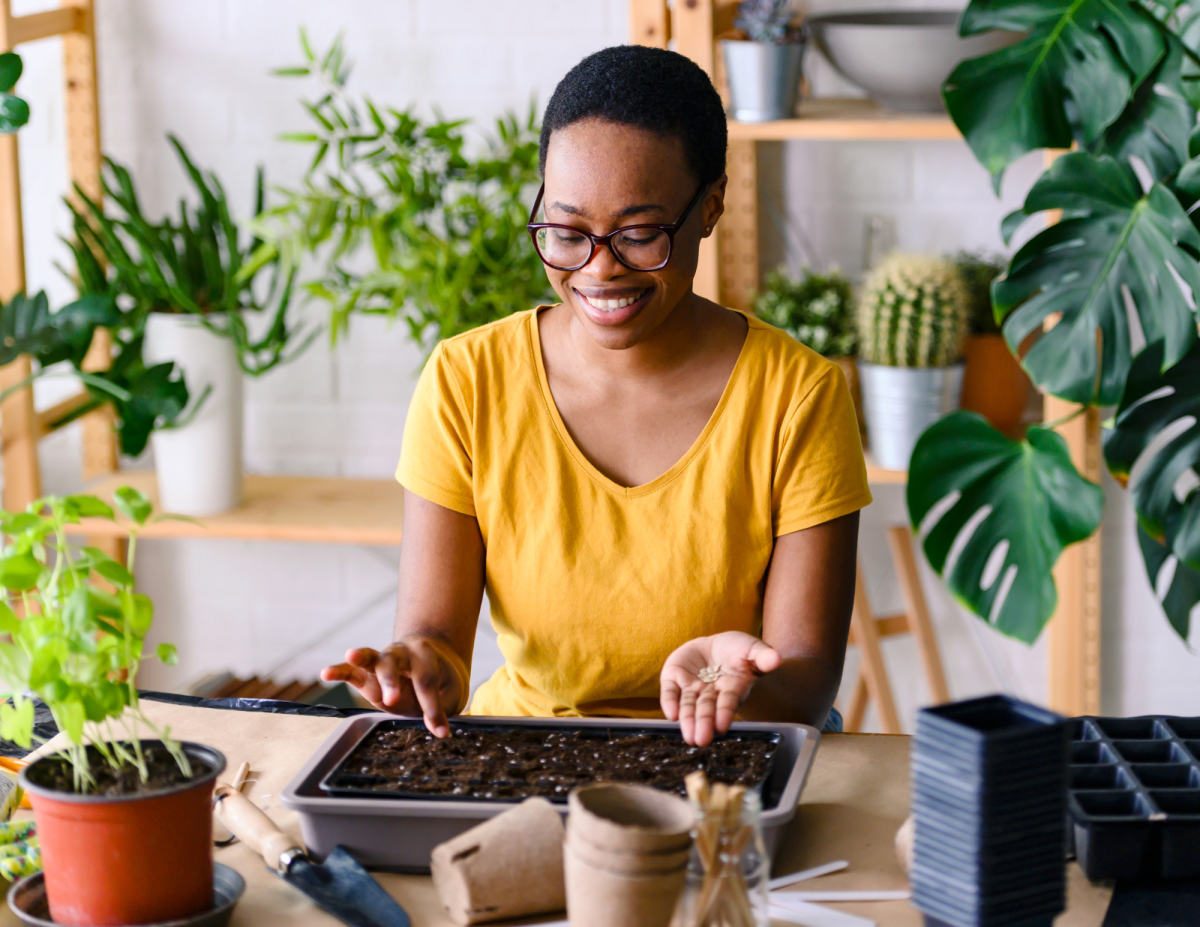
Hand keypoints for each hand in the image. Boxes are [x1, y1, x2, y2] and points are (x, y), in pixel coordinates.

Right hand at [320, 636, 466, 737]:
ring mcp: (381, 661)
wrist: (429, 657)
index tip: (440, 731)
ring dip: (360, 658)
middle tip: (392, 700)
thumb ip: (442, 707)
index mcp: (426, 656)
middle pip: (394, 663)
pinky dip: (339, 670)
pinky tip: (326, 673)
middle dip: (392, 682)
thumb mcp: (450, 692)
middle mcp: (401, 653)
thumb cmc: (440, 678)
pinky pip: (350, 670)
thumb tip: (437, 731)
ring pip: (371, 658)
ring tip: (351, 655)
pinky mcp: (365, 674)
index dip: (432, 707)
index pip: (426, 681)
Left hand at [660, 632, 781, 746]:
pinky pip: (669, 691)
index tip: (721, 726)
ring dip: (687, 719)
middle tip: (700, 740)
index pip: (727, 702)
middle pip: (706, 709)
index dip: (724, 712)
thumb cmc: (738, 650)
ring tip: (687, 735)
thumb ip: (763, 656)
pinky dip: (668, 701)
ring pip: (688, 705)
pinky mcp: (674, 678)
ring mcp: (691, 687)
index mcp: (731, 688)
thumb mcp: (753, 649)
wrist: (716, 645)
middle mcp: (710, 693)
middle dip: (703, 723)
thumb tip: (777, 659)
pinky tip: (670, 714)